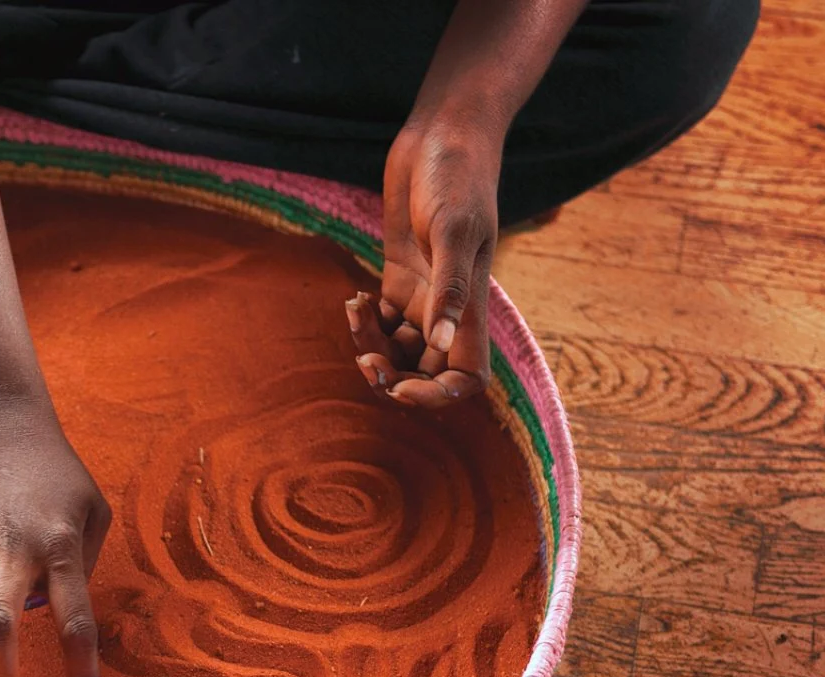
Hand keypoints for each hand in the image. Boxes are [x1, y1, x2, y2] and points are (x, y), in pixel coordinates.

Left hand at [346, 118, 500, 407]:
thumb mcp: (453, 229)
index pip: (465, 376)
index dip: (437, 396)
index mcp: (470, 307)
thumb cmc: (457, 175)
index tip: (401, 388)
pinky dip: (364, 319)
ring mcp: (422, 291)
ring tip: (355, 313)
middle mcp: (447, 307)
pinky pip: (381, 317)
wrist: (443, 133)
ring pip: (397, 346)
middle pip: (424, 370)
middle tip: (364, 359)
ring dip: (372, 344)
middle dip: (393, 375)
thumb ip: (449, 289)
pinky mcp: (399, 271)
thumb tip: (439, 343)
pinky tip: (353, 299)